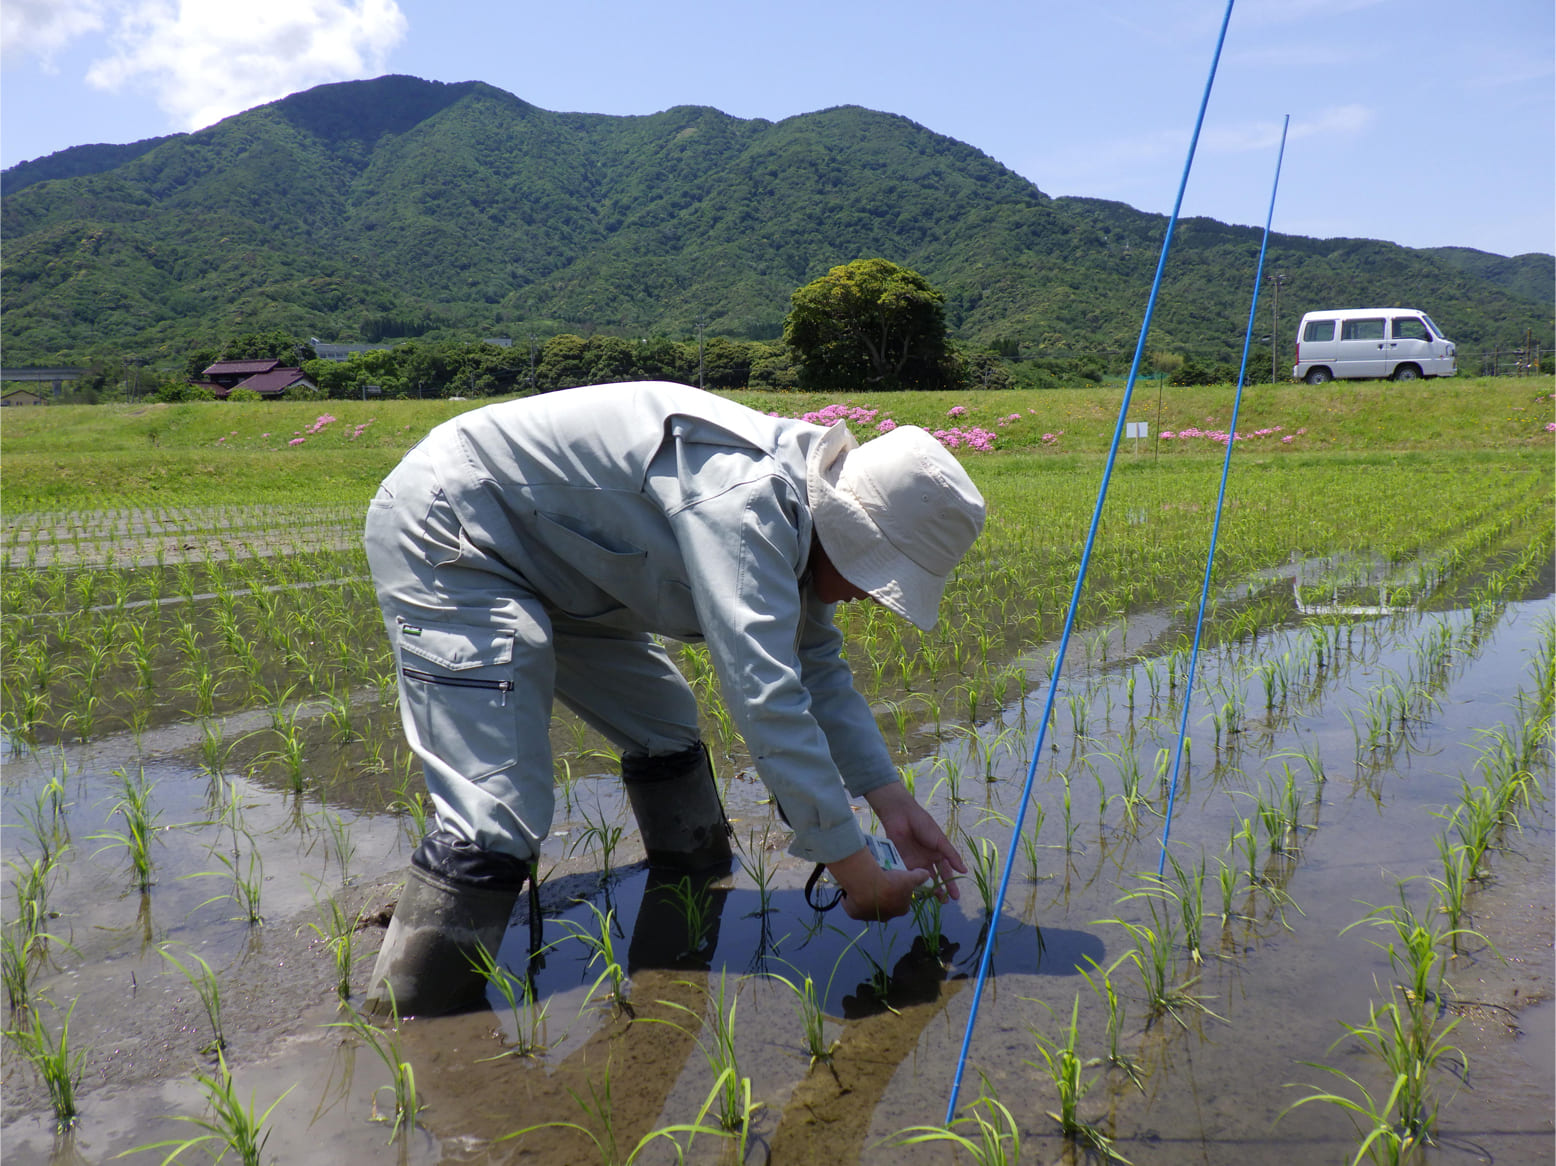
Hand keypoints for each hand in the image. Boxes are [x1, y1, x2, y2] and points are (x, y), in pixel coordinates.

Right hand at [826, 846, 929, 921]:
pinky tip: (852, 889)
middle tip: (878, 881)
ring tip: (864, 883)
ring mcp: (869, 916)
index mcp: (900, 910)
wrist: (869, 886)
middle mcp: (886, 916)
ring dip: (867, 898)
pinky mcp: (855, 914)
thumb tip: (928, 875)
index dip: (899, 890)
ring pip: (869, 906)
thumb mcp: (909, 877)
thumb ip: (920, 876)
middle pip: (885, 905)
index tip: (893, 881)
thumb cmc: (892, 883)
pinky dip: (851, 899)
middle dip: (882, 896)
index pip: (902, 901)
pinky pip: (852, 906)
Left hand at [865, 782, 966, 901]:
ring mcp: (914, 862)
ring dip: (926, 890)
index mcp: (937, 854)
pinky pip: (907, 875)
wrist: (902, 816)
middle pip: (934, 879)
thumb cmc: (924, 825)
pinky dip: (910, 883)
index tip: (956, 897)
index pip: (946, 873)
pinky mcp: (902, 862)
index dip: (951, 884)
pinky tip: (914, 892)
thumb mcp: (940, 840)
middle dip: (940, 891)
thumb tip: (964, 870)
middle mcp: (926, 860)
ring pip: (921, 880)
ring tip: (931, 900)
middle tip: (944, 903)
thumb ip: (951, 855)